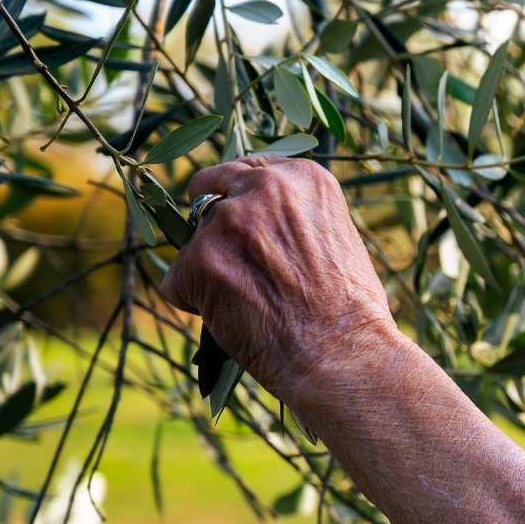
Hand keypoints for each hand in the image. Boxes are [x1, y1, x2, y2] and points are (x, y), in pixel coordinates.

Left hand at [161, 156, 394, 402]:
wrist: (344, 355)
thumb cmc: (348, 311)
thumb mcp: (336, 236)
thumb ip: (293, 214)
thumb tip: (250, 214)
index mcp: (303, 177)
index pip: (245, 168)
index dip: (239, 200)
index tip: (247, 227)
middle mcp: (264, 187)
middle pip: (207, 191)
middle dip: (213, 225)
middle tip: (238, 265)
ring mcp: (229, 222)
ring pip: (192, 240)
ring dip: (209, 268)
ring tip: (248, 301)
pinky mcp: (200, 261)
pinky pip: (176, 281)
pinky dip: (195, 303)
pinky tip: (232, 320)